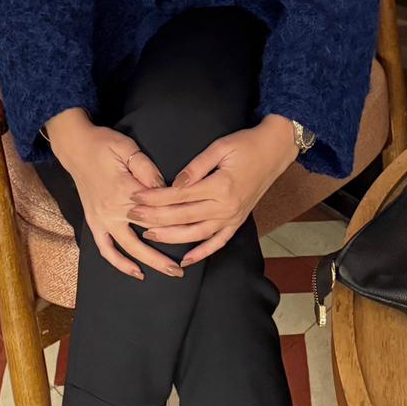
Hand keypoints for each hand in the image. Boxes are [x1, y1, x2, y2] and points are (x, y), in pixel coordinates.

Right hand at [52, 118, 185, 283]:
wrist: (75, 147)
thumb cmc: (104, 144)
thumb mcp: (128, 148)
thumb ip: (148, 169)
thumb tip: (166, 189)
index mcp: (125, 191)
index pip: (158, 210)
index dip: (177, 218)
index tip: (193, 224)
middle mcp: (113, 210)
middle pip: (148, 235)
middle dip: (167, 253)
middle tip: (184, 267)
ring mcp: (102, 219)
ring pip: (129, 248)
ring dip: (150, 262)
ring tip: (169, 272)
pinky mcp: (94, 222)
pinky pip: (105, 248)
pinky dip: (119, 263)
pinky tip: (135, 272)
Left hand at [128, 116, 298, 265]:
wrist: (274, 150)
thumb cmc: (246, 144)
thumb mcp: (220, 147)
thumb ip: (195, 167)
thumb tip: (174, 184)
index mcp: (220, 186)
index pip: (179, 196)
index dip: (155, 197)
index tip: (135, 196)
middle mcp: (226, 207)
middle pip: (183, 217)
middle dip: (155, 217)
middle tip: (132, 216)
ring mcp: (232, 217)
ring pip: (196, 235)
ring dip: (171, 237)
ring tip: (148, 235)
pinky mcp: (237, 221)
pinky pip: (218, 243)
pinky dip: (201, 254)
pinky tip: (185, 261)